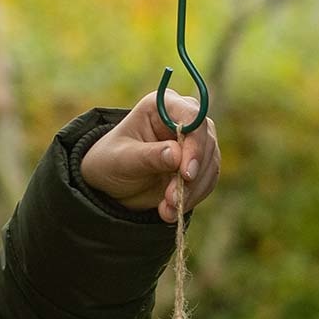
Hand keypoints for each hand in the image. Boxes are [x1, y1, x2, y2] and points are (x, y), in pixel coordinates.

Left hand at [80, 90, 219, 221]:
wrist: (109, 184)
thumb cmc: (109, 162)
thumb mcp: (121, 160)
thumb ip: (148, 156)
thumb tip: (176, 155)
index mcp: (163, 106)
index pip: (192, 117)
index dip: (194, 144)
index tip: (186, 172)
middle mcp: (183, 119)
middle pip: (206, 141)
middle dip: (192, 174)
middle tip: (172, 199)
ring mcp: (193, 142)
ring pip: (209, 163)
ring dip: (192, 190)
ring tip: (167, 210)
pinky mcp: (197, 165)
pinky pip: (206, 181)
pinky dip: (192, 198)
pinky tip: (170, 211)